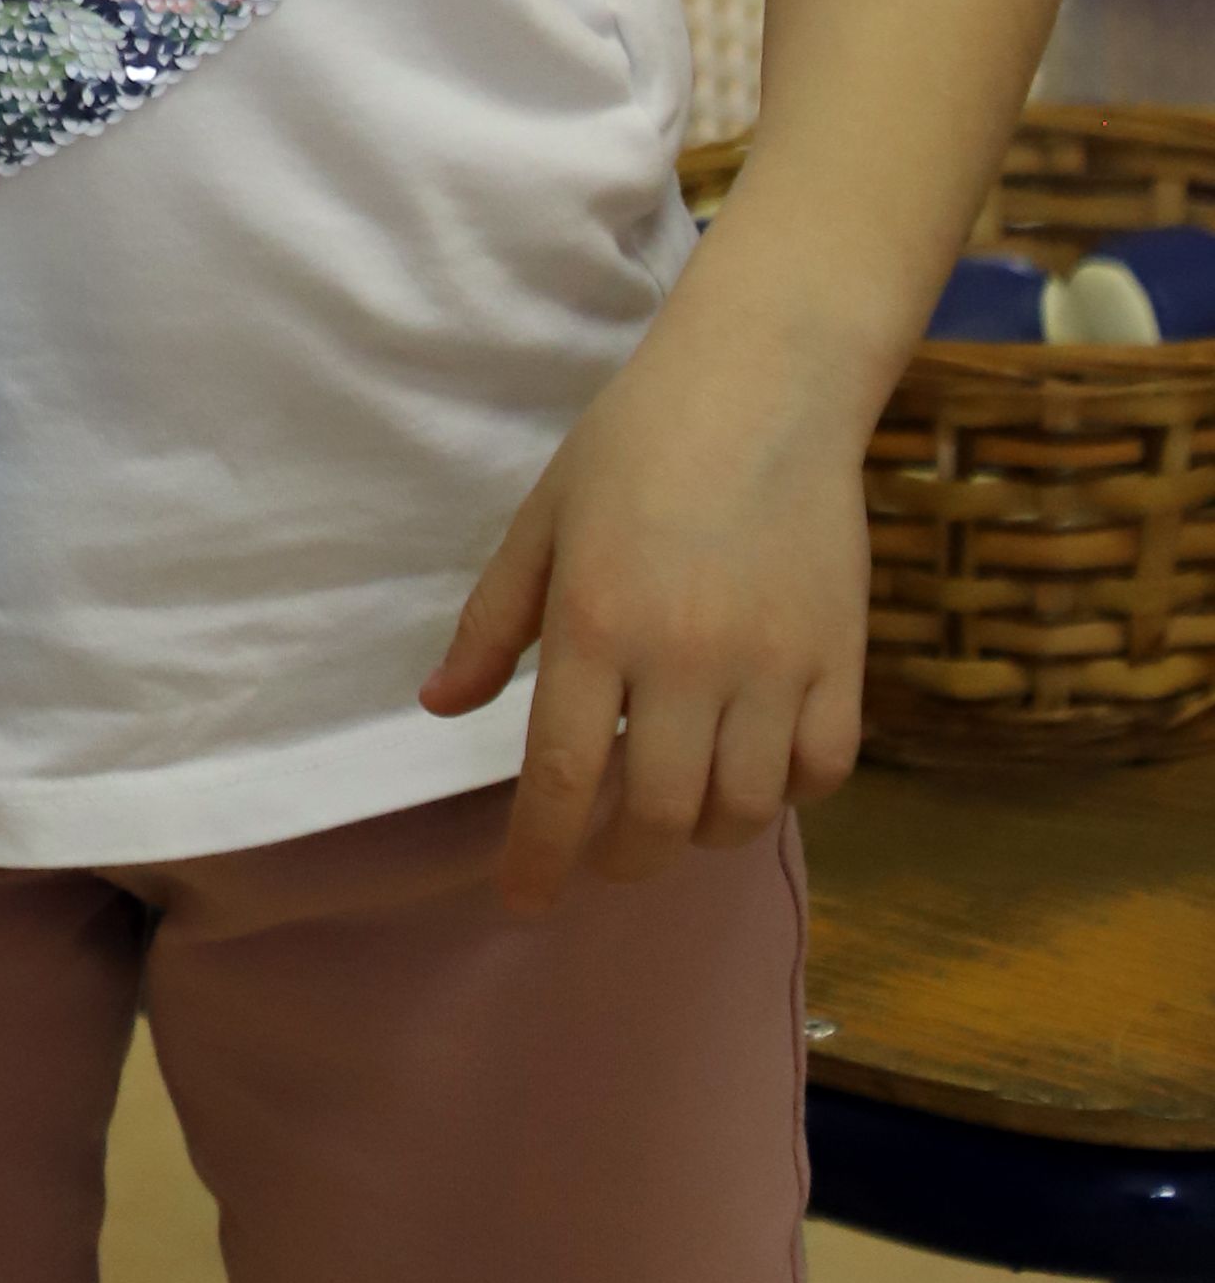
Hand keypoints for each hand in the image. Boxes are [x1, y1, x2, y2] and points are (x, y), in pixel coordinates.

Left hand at [419, 308, 870, 916]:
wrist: (764, 381)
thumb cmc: (636, 443)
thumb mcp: (542, 521)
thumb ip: (491, 624)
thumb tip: (440, 707)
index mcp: (595, 622)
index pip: (561, 778)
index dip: (538, 857)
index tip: (522, 900)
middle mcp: (685, 657)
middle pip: (657, 820)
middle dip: (621, 860)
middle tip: (604, 851)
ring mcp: (773, 662)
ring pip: (743, 809)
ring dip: (701, 830)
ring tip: (677, 801)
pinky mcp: (843, 656)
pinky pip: (823, 771)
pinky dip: (787, 792)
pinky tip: (754, 764)